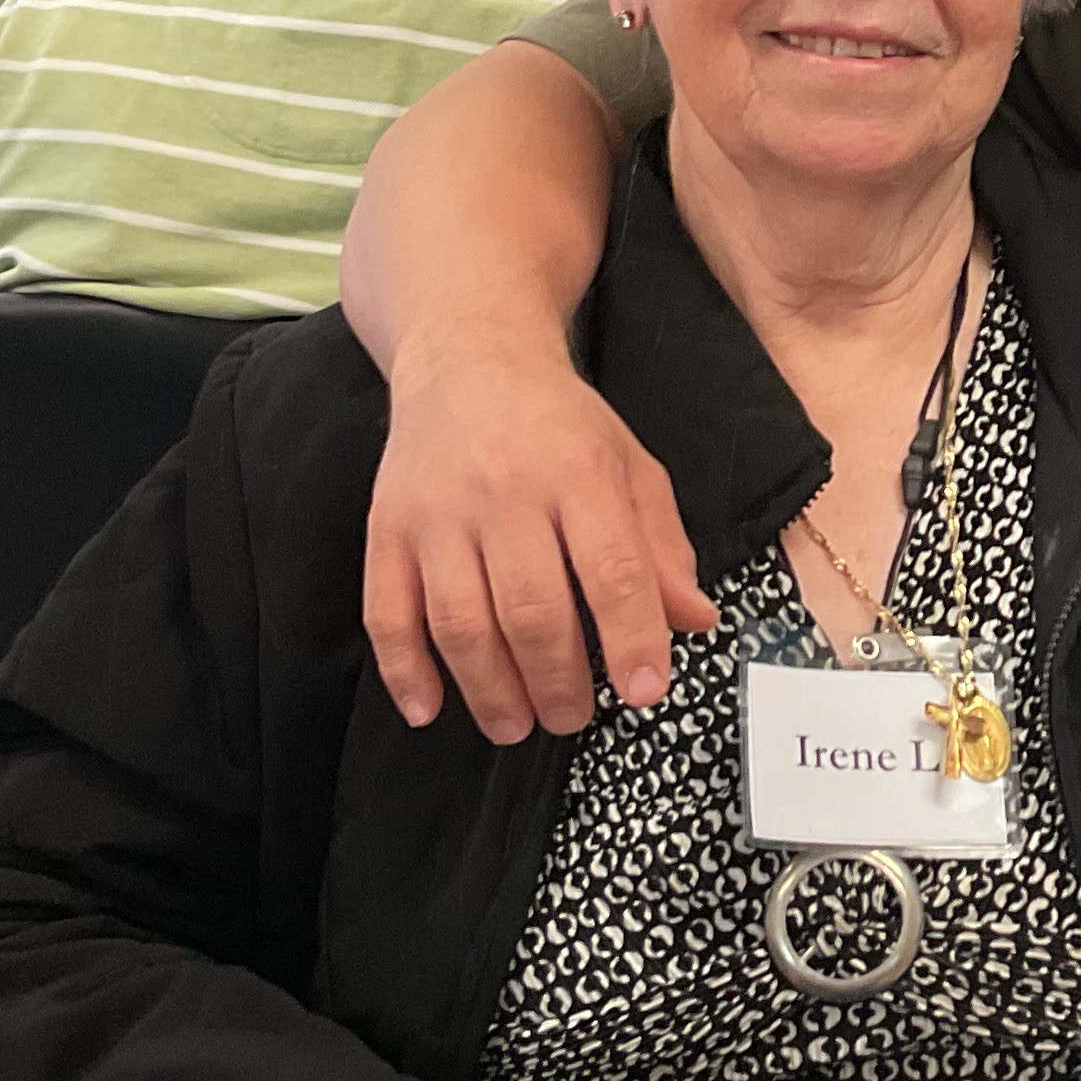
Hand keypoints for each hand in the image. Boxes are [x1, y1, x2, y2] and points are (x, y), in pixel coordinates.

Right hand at [362, 334, 717, 742]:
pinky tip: (430, 709)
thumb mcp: (628, 464)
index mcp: (580, 471)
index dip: (632, 638)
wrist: (469, 357)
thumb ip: (662, 544)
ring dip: (491, 691)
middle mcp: (507, 491)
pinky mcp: (386, 527)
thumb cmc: (559, 423)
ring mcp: (439, 512)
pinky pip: (386, 614)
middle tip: (574, 717)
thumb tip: (694, 620)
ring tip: (518, 723)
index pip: (613, 570)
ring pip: (462, 624)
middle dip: (559, 682)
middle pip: (533, 610)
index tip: (645, 691)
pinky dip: (405, 672)